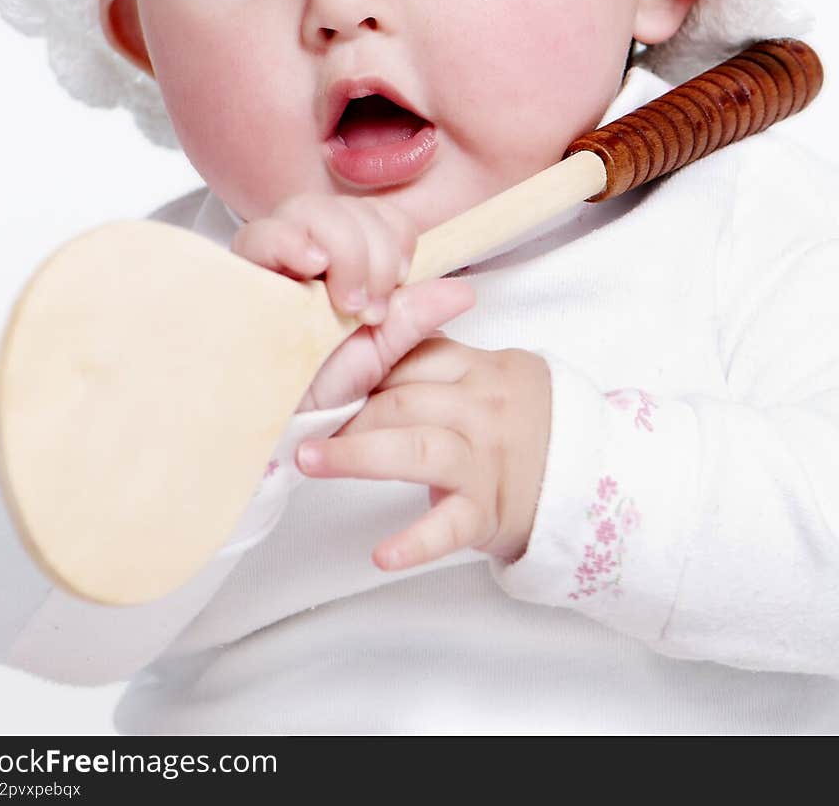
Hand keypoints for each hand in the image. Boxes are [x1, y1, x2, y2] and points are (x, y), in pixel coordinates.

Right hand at [230, 193, 474, 408]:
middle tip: (371, 307)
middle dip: (372, 250)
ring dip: (342, 248)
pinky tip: (313, 267)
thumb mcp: (378, 352)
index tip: (397, 284)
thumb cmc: (322, 388)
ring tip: (345, 300)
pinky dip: (293, 242)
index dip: (393, 239)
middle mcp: (305, 249)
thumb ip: (415, 316)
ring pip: (309, 209)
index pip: (374, 215)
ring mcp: (270, 256)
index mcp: (342, 259)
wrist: (277, 424)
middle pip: (343, 206)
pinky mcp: (238, 271)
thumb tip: (465, 290)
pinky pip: (261, 233)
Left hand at [296, 336, 551, 568]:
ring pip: (419, 449)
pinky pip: (450, 527)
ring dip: (358, 454)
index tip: (318, 377)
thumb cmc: (518, 424)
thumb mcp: (488, 376)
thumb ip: (438, 357)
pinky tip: (382, 554)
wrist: (585, 478)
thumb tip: (372, 330)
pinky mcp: (488, 512)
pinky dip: (415, 541)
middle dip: (347, 411)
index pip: (413, 356)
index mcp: (479, 369)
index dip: (361, 367)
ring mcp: (486, 461)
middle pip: (404, 400)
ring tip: (310, 460)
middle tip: (299, 421)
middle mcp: (482, 410)